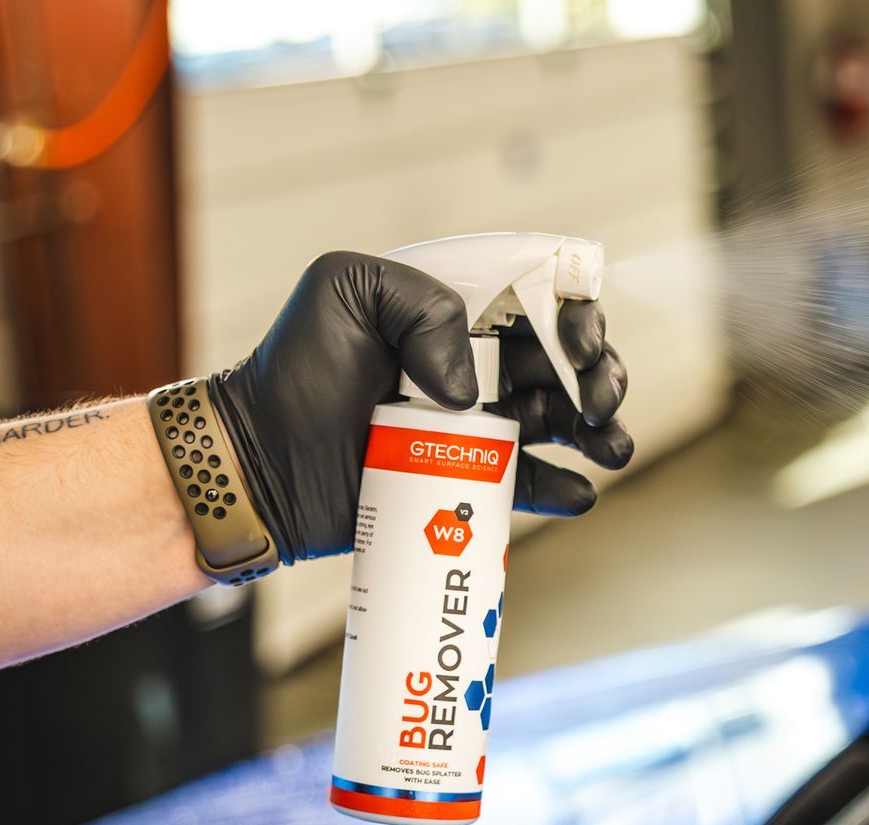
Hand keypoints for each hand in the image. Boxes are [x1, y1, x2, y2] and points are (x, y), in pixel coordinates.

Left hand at [207, 251, 631, 563]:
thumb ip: (420, 300)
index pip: (539, 301)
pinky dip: (565, 490)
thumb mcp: (345, 288)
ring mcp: (475, 428)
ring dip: (600, 431)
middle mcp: (474, 366)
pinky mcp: (465, 483)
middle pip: (564, 364)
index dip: (575, 318)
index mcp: (455, 312)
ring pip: (562, 423)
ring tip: (607, 447)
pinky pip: (530, 486)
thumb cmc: (295, 367)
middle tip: (593, 400)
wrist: (261, 460)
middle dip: (599, 377)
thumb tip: (468, 388)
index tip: (576, 344)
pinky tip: (578, 492)